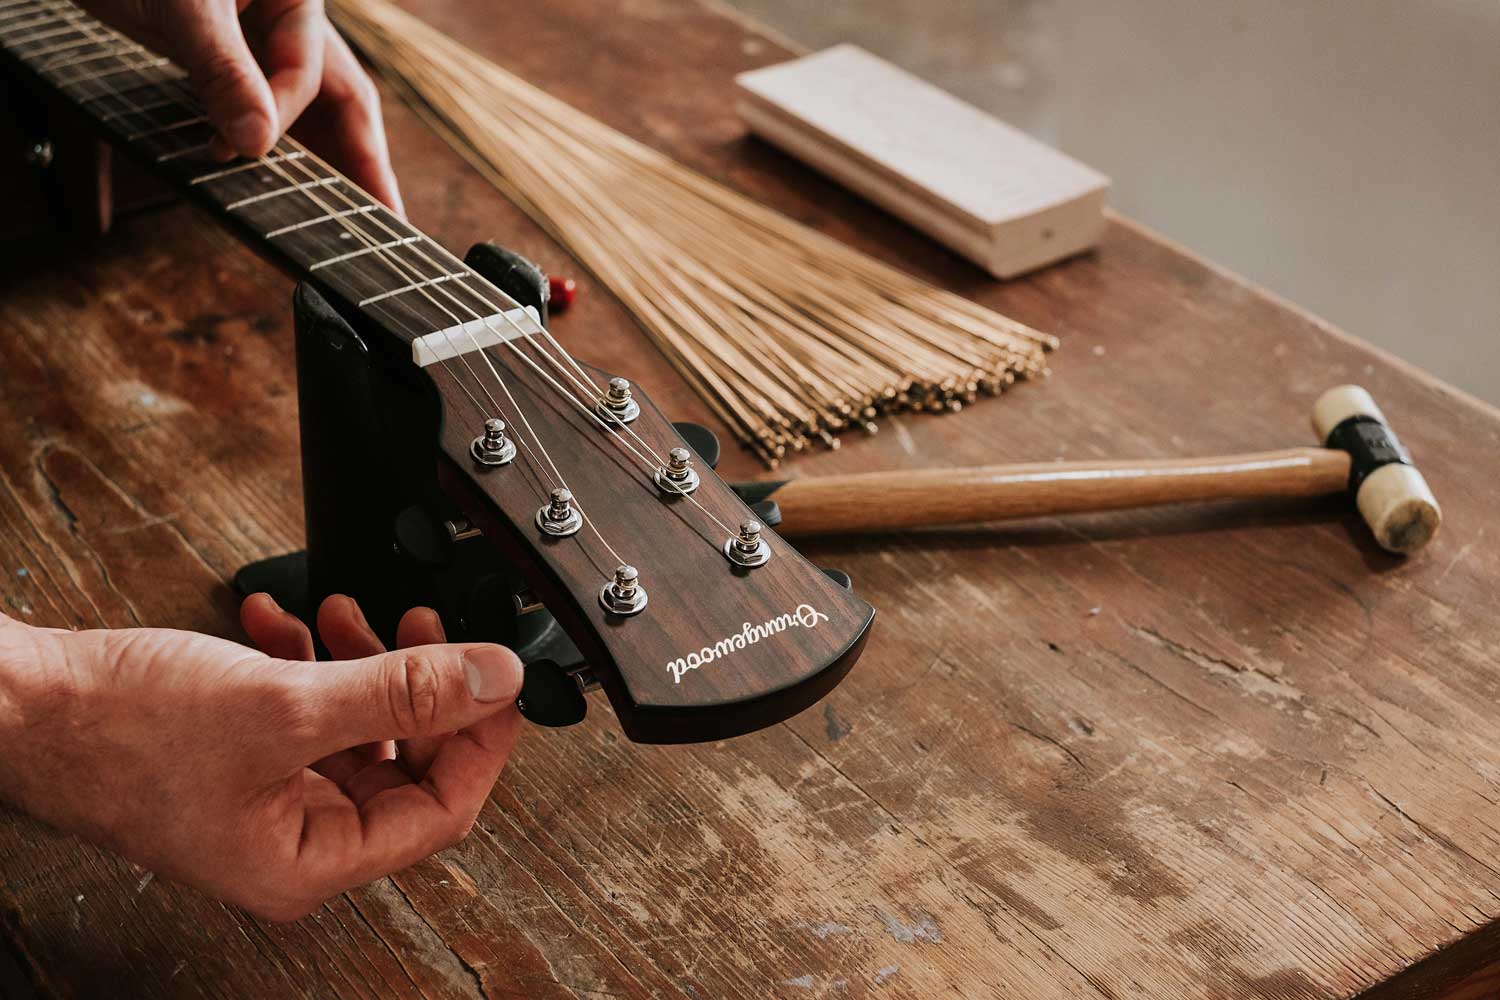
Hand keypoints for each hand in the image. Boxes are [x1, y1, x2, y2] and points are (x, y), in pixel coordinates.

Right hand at [0, 595, 520, 919]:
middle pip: (403, 766)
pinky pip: (304, 712)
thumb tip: (494, 680)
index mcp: (309, 861)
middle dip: (416, 687)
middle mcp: (291, 841)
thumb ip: (406, 692)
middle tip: (424, 629)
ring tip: (342, 613)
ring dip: (359, 664)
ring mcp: (264, 800)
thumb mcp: (289, 704)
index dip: (480, 739)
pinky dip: (305, 662)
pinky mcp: (239, 758)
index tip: (498, 680)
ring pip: (354, 730)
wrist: (24, 703)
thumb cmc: (120, 728)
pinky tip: (283, 620)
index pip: (442, 811)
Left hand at [81, 0, 402, 210]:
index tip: (246, 152)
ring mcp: (263, 42)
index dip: (282, 116)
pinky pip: (267, 113)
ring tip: (351, 220)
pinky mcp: (229, 61)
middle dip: (363, 162)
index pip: (310, 72)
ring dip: (325, 164)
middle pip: (342, 100)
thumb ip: (222, 70)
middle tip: (389, 222)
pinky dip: (277, 151)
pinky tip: (282, 186)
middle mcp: (290, 20)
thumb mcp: (184, 7)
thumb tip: (257, 143)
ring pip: (311, 113)